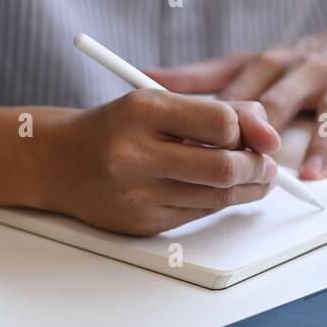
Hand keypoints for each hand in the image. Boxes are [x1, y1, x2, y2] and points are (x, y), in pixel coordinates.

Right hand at [44, 90, 281, 235]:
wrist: (57, 162)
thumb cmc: (119, 126)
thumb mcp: (160, 102)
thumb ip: (217, 111)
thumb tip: (268, 132)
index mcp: (142, 111)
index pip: (221, 123)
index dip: (251, 130)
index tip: (262, 134)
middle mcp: (134, 154)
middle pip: (223, 167)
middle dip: (258, 166)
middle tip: (269, 163)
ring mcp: (135, 194)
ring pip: (217, 196)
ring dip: (249, 187)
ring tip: (259, 176)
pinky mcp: (140, 223)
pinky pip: (199, 214)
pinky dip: (220, 201)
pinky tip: (225, 189)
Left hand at [147, 1, 326, 178]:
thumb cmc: (308, 57)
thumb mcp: (255, 59)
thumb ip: (204, 75)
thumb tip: (148, 78)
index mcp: (272, 64)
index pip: (242, 95)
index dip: (221, 123)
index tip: (198, 150)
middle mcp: (306, 69)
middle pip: (281, 101)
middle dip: (265, 131)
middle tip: (250, 164)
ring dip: (322, 141)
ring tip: (311, 172)